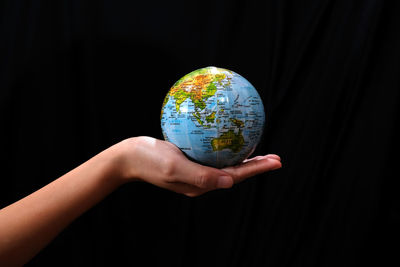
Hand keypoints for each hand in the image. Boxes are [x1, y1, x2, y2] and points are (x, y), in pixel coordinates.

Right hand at [116, 136, 281, 196]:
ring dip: (243, 156)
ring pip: (225, 163)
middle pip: (235, 171)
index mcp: (200, 184)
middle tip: (276, 157)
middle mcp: (201, 180)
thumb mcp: (174, 167)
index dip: (257, 169)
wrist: (127, 158)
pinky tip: (227, 136)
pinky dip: (224, 147)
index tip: (276, 161)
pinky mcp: (188, 161)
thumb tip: (229, 181)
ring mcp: (194, 171)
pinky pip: (211, 154)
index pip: (235, 176)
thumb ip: (201, 175)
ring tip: (259, 147)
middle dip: (256, 165)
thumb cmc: (148, 161)